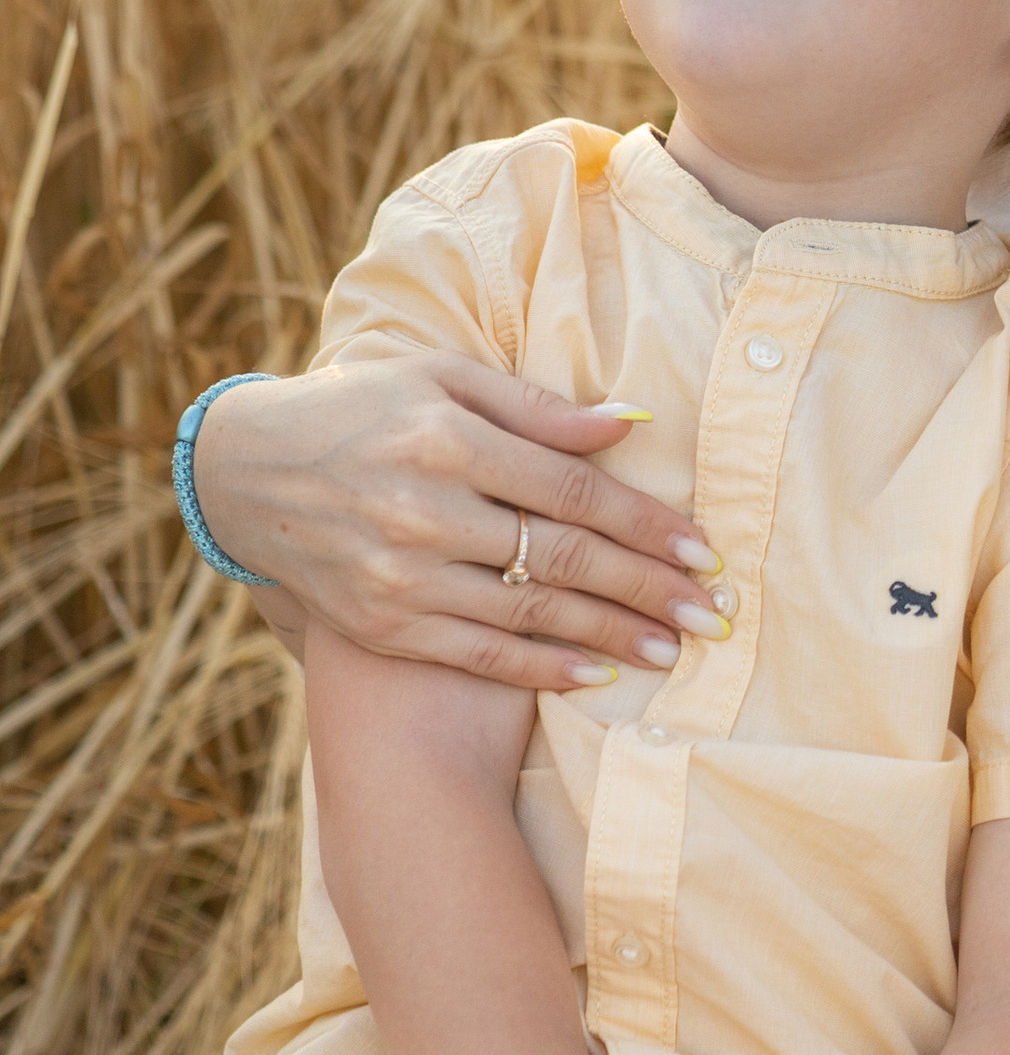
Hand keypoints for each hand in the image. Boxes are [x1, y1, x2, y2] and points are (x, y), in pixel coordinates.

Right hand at [192, 356, 723, 689]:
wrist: (249, 475)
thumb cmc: (364, 410)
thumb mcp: (441, 379)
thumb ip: (536, 407)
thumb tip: (631, 423)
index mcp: (444, 439)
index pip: (570, 491)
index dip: (645, 524)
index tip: (705, 550)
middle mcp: (421, 510)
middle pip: (562, 558)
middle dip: (648, 590)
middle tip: (714, 615)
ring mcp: (398, 574)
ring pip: (529, 614)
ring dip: (611, 637)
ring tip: (674, 651)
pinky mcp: (380, 624)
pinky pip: (478, 653)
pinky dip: (543, 667)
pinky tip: (599, 675)